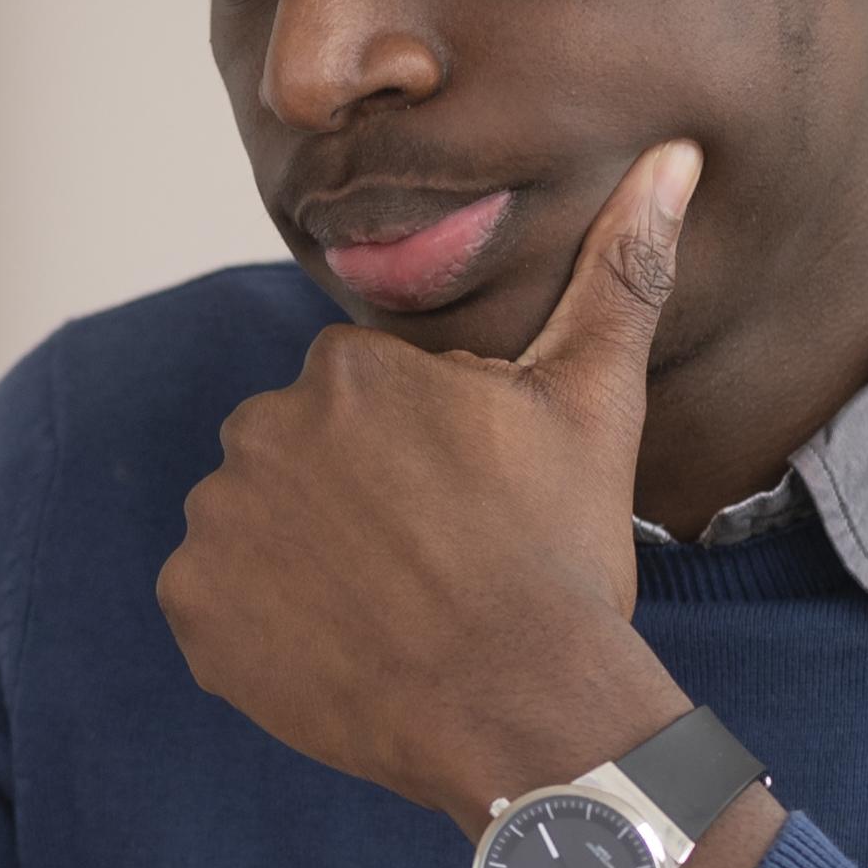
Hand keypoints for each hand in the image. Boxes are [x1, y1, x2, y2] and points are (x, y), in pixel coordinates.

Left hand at [161, 142, 704, 830]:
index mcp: (344, 367)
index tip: (466, 508)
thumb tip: (675, 155)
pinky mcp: (192, 610)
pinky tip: (336, 646)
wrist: (522, 711)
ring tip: (388, 607)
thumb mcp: (594, 402)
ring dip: (305, 557)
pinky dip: (260, 624)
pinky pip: (216, 600)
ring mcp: (218, 523)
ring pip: (257, 523)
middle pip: (303, 457)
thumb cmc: (561, 555)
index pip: (363, 401)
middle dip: (354, 501)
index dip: (422, 457)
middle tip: (430, 563)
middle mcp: (260, 427)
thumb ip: (620, 271)